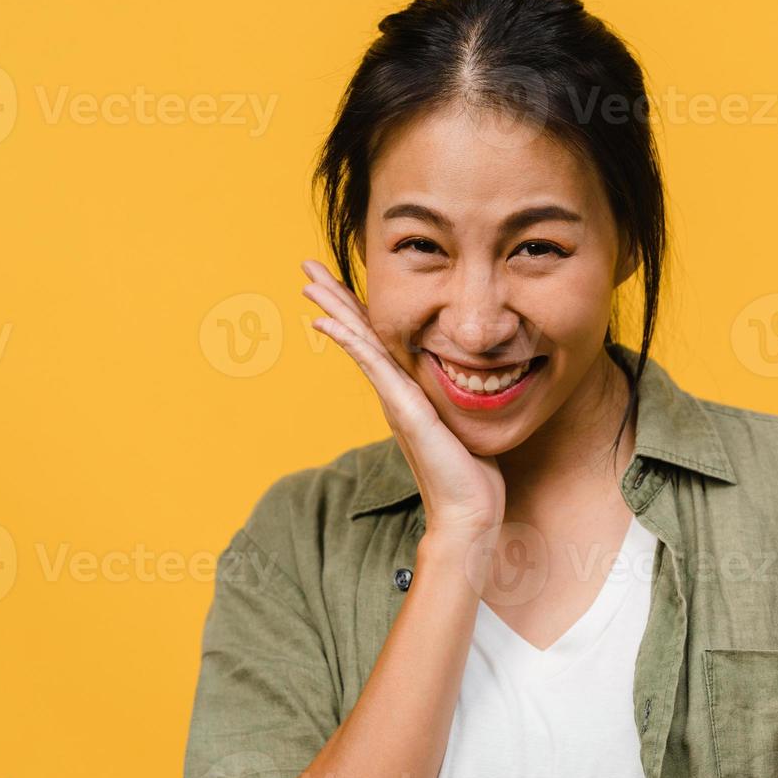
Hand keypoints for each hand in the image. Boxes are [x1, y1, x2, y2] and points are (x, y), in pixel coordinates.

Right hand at [300, 259, 506, 543]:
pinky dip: (349, 341)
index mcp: (407, 391)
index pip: (378, 340)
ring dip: (334, 309)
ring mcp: (395, 400)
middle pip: (359, 334)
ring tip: (308, 282)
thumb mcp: (464, 423)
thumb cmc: (472, 473)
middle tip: (306, 266)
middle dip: (335, 298)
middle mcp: (394, 392)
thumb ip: (457, 401)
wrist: (469, 512)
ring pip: (360, 343)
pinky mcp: (403, 409)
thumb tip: (472, 380)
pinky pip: (372, 366)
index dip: (357, 309)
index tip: (338, 279)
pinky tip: (326, 323)